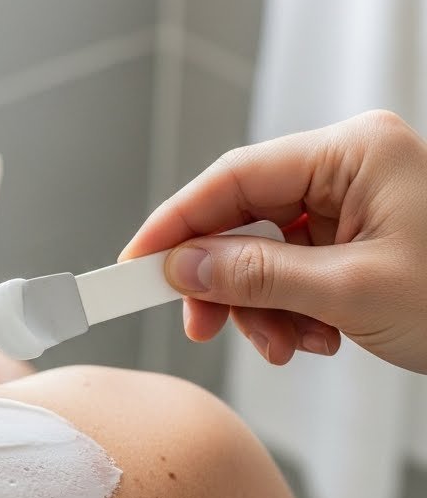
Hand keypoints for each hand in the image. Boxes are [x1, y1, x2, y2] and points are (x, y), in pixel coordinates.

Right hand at [120, 110, 426, 373]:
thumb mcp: (354, 293)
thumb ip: (259, 276)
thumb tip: (184, 266)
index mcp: (355, 151)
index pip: (238, 177)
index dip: (178, 223)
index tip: (136, 264)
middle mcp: (351, 166)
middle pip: (248, 215)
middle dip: (226, 279)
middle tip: (204, 326)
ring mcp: (357, 201)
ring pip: (269, 250)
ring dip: (263, 306)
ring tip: (287, 347)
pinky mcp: (362, 237)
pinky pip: (298, 268)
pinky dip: (293, 310)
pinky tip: (315, 339)